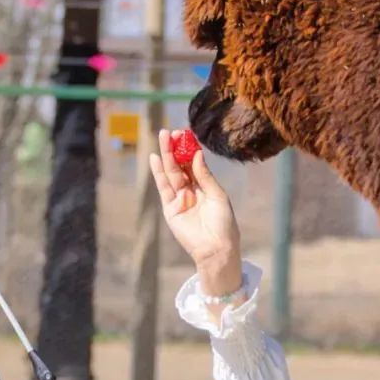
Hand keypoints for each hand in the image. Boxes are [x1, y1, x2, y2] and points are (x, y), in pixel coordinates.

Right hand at [151, 128, 241, 294]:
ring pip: (171, 173)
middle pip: (181, 166)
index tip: (185, 133)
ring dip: (167, 155)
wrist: (216, 248)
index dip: (189, 149)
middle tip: (170, 131)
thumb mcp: (217, 195)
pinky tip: (155, 158)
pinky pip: (163, 187)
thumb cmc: (223, 223)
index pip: (194, 164)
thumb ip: (204, 175)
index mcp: (206, 187)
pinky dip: (159, 173)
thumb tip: (196, 154)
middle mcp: (191, 191)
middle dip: (175, 149)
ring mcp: (179, 199)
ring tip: (163, 137)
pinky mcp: (170, 208)